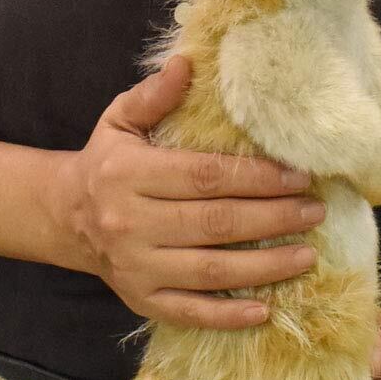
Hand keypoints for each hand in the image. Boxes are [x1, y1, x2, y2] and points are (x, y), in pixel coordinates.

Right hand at [47, 56, 325, 328]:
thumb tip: (187, 63)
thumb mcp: (119, 121)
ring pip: (211, 272)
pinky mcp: (141, 300)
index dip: (256, 178)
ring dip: (265, 267)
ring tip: (307, 255)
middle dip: (273, 219)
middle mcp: (131, 224)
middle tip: (315, 212)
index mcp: (129, 175)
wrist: (65, 218)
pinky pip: (190, 313)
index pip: (204, 177)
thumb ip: (153, 96)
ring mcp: (136, 268)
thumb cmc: (106, 164)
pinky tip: (266, 309)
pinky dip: (228, 316)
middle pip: (216, 225)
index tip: (299, 176)